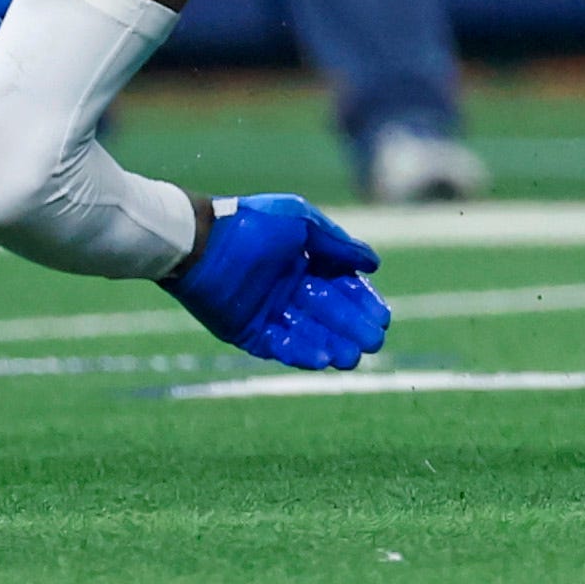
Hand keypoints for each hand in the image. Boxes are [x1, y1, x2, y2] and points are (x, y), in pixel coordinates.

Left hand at [168, 193, 391, 369]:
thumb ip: (338, 245)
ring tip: (351, 358)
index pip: (342, 286)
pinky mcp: (248, 332)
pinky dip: (300, 353)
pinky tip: (321, 359)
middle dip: (352, 328)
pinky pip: (280, 346)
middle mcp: (289, 288)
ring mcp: (269, 312)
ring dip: (331, 346)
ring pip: (308, 334)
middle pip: (329, 314)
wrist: (201, 243)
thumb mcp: (302, 224)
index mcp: (304, 261)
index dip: (363, 302)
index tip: (383, 318)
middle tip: (373, 343)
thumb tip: (374, 263)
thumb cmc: (253, 225)